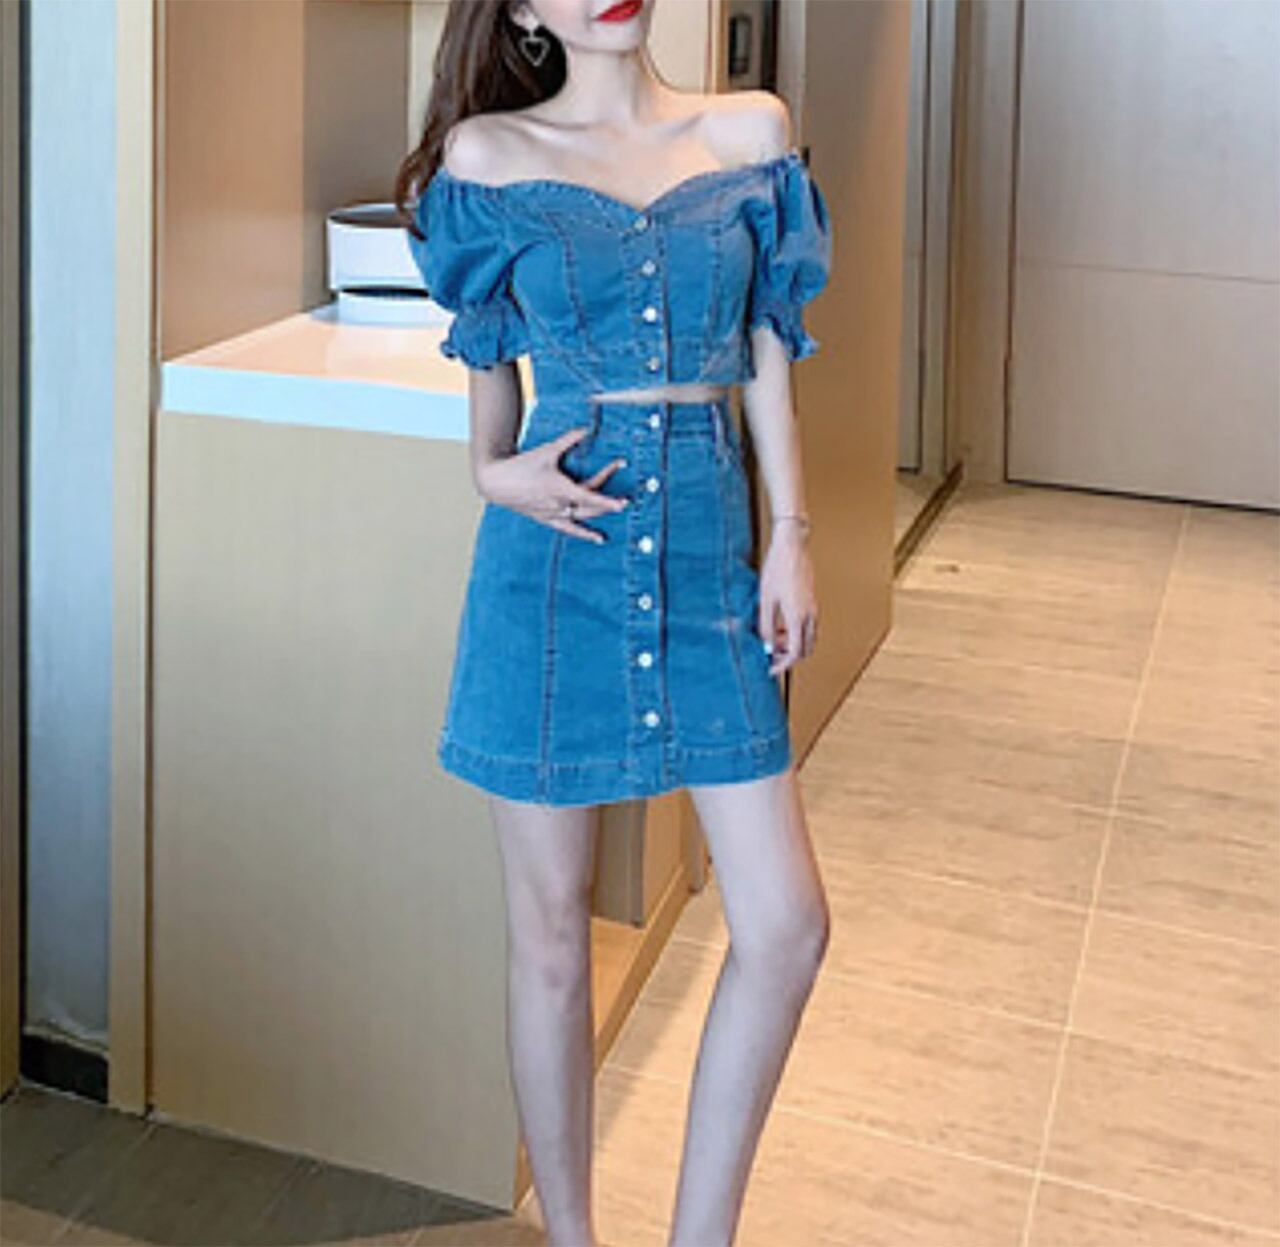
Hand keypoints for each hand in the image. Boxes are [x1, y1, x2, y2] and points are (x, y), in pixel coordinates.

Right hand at [475, 425, 629, 543]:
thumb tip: (586, 429)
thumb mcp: (547, 451)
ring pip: (581, 518)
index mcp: (560, 488)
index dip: (607, 501)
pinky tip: (597, 538)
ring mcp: (552, 513)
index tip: (622, 503)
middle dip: (608, 504)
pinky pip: (568, 529)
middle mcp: (558, 504)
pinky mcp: (546, 518)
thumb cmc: (521, 465)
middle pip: (589, 507)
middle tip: (625, 501)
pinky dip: (583, 533)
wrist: (495, 481)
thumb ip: (568, 440)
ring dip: (598, 518)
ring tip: (614, 517)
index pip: (589, 496)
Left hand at [758, 523, 817, 674]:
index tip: (771, 668)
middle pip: (805, 649)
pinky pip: (808, 626)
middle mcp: (810, 614)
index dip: (782, 664)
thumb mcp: (765, 600)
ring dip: (792, 643)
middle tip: (772, 653)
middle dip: (788, 655)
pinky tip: (781, 624)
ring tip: (774, 637)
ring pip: (808, 638)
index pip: (795, 652)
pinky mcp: (812, 601)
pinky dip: (796, 632)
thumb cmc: (777, 568)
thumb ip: (766, 626)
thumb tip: (767, 646)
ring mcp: (813, 608)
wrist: (792, 546)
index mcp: (798, 616)